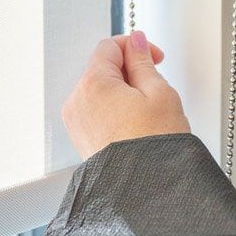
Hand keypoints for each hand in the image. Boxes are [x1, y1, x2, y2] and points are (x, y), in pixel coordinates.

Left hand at [62, 31, 190, 159]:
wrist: (147, 191)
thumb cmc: (153, 147)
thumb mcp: (159, 92)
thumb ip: (143, 62)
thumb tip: (136, 43)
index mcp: (92, 84)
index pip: (109, 46)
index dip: (135, 47)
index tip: (154, 56)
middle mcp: (77, 101)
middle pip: (102, 68)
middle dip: (129, 71)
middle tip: (155, 85)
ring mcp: (77, 123)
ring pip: (100, 91)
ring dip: (123, 92)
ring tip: (147, 111)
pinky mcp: (82, 139)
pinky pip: (97, 112)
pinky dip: (115, 111)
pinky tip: (136, 125)